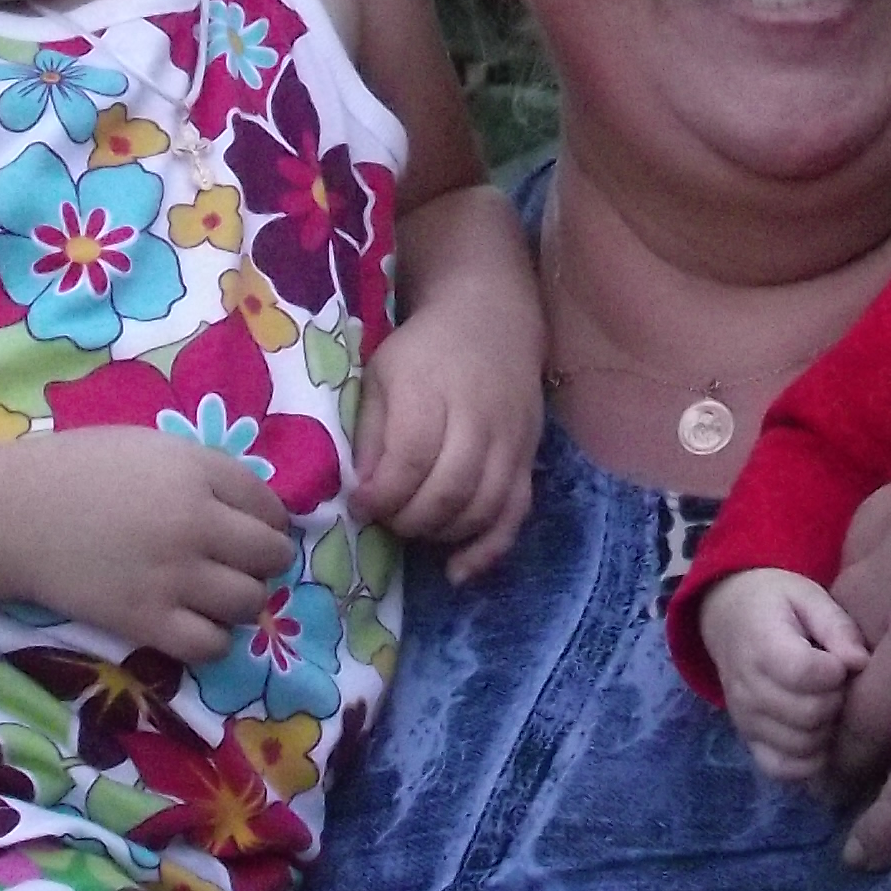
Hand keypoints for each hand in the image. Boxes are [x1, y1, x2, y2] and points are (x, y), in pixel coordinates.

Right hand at [0, 431, 289, 658]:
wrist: (12, 514)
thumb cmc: (78, 471)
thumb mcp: (152, 447)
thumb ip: (205, 471)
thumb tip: (252, 505)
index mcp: (198, 472)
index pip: (272, 506)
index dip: (269, 522)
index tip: (252, 530)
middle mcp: (195, 523)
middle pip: (272, 556)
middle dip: (264, 562)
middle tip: (238, 565)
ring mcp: (173, 575)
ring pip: (250, 602)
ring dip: (242, 601)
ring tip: (216, 595)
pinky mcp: (145, 619)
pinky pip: (211, 644)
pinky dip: (213, 639)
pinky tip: (193, 624)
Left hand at [353, 307, 539, 581]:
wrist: (492, 319)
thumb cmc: (424, 349)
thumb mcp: (381, 374)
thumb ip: (371, 431)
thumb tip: (363, 492)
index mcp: (432, 389)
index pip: (411, 457)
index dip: (382, 494)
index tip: (361, 505)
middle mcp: (479, 417)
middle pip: (449, 488)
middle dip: (409, 519)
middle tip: (386, 519)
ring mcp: (511, 440)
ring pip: (483, 507)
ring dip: (442, 533)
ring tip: (415, 529)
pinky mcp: (529, 458)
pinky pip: (515, 514)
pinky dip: (488, 550)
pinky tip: (458, 571)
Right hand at [700, 569, 868, 786]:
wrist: (728, 616)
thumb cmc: (777, 603)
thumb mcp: (808, 596)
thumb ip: (837, 626)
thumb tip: (860, 663)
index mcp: (762, 645)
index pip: (806, 674)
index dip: (836, 672)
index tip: (840, 660)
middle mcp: (748, 688)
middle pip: (809, 714)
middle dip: (837, 700)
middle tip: (839, 684)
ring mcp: (745, 719)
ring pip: (802, 745)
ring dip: (827, 730)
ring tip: (827, 704)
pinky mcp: (749, 740)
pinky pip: (782, 768)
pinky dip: (808, 761)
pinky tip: (819, 736)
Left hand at [831, 359, 890, 868]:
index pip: (860, 544)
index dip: (867, 580)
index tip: (879, 613)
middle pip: (843, 630)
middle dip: (839, 666)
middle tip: (848, 701)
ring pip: (860, 714)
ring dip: (843, 748)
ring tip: (837, 782)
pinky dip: (881, 824)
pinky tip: (860, 854)